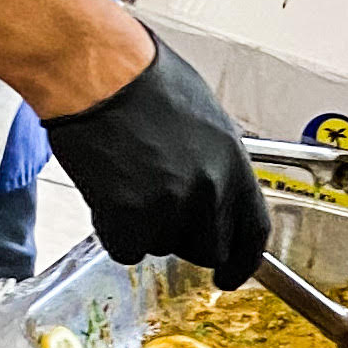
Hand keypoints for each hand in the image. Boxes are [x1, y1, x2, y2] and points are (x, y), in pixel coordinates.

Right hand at [42, 35, 265, 283]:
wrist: (95, 71)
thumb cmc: (142, 79)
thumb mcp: (204, 117)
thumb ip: (216, 163)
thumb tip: (216, 191)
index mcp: (232, 164)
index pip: (253, 233)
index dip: (242, 262)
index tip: (229, 275)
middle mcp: (208, 190)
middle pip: (208, 249)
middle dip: (185, 237)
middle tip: (159, 209)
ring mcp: (168, 208)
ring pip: (162, 246)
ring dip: (145, 227)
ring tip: (128, 179)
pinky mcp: (128, 219)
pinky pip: (126, 249)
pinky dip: (114, 230)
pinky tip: (108, 191)